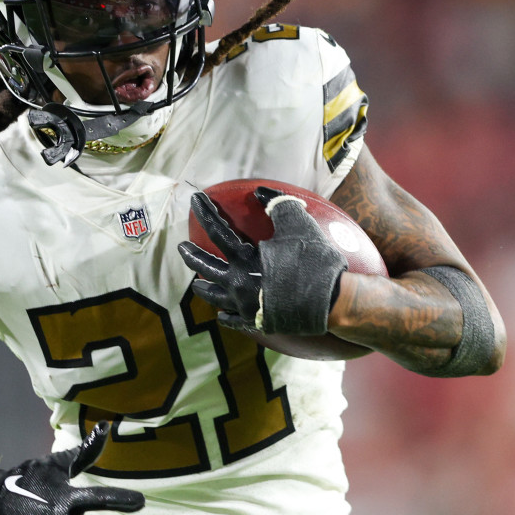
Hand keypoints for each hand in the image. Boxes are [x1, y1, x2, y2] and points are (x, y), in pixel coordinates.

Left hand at [178, 186, 346, 335]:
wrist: (333, 300)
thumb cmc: (314, 260)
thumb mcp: (298, 223)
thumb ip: (276, 204)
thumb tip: (259, 192)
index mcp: (244, 258)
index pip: (216, 230)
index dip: (205, 212)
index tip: (195, 199)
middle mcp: (238, 283)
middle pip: (206, 267)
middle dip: (191, 255)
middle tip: (181, 247)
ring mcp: (245, 306)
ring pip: (215, 297)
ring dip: (204, 289)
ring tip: (197, 284)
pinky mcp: (257, 321)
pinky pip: (233, 320)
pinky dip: (225, 316)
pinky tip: (222, 314)